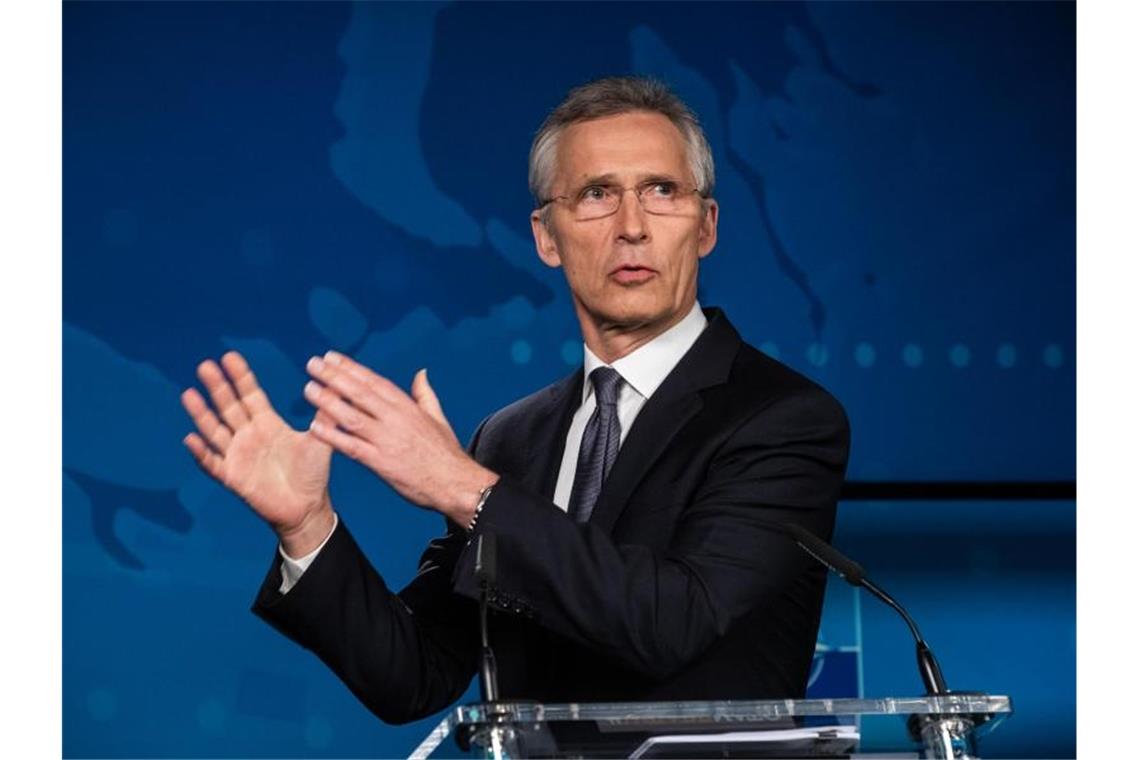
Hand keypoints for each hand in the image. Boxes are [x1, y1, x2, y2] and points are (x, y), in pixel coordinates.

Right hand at [180, 351, 334, 555]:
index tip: (229, 356)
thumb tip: (339, 388)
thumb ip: (326, 417)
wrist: (307, 508)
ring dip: (202, 414)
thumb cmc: (312, 474)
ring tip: (189, 394)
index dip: (240, 377)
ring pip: (215, 430)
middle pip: (229, 407)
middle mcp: (249, 435)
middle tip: (205, 365)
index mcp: (268, 424)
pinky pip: (213, 463)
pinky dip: (201, 453)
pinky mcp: (233, 477)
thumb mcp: (320, 441)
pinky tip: (191, 439)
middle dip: (218, 387)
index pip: (250, 395)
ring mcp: (238, 455)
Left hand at [302, 351, 497, 524]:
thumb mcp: (438, 418)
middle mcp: (395, 419)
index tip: (332, 357)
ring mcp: (387, 440)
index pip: (374, 382)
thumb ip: (425, 394)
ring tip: (308, 389)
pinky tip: (315, 427)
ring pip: (352, 416)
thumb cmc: (447, 453)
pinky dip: (333, 436)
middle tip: (313, 364)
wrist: (456, 484)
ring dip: (328, 401)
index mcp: (407, 407)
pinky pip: (351, 447)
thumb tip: (421, 373)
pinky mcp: (381, 463)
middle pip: (359, 393)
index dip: (351, 368)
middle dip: (334, 377)